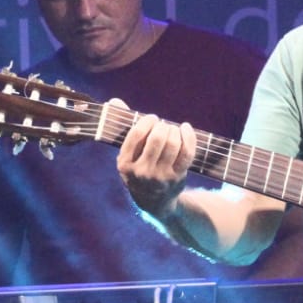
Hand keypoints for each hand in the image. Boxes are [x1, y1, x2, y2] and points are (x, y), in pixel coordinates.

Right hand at [114, 100, 196, 217]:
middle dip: (162, 126)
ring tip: (171, 130)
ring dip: (174, 131)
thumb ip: (122, 127)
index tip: (151, 118)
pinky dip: (188, 137)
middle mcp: (142, 172)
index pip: (136, 135)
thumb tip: (114, 101)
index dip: (146, 121)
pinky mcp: (177, 177)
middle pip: (157, 138)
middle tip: (162, 126)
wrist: (153, 202)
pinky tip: (185, 128)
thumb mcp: (126, 154)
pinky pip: (187, 153)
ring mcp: (160, 177)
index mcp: (125, 164)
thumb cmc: (138, 169)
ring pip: (173, 144)